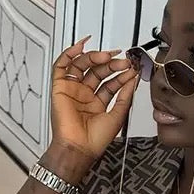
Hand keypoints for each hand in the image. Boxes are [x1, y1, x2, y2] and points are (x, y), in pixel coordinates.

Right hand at [50, 35, 137, 167]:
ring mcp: (72, 91)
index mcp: (97, 104)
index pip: (110, 83)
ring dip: (95, 57)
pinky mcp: (60, 88)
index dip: (121, 74)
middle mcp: (84, 96)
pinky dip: (70, 54)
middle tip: (122, 61)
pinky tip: (82, 46)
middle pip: (97, 71)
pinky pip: (61, 66)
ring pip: (82, 66)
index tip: (131, 68)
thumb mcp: (118, 115)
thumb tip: (132, 80)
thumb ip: (125, 96)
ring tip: (108, 56)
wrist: (80, 147)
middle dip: (111, 64)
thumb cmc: (95, 140)